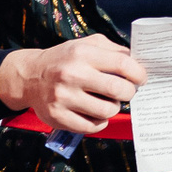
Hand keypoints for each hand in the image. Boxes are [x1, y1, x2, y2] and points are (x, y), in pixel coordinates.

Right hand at [0, 35, 146, 133]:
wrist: (29, 77)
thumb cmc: (65, 60)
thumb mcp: (85, 45)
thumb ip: (112, 50)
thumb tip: (139, 63)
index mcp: (81, 53)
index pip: (122, 63)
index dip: (138, 73)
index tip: (141, 78)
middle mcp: (71, 74)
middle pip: (118, 89)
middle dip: (129, 92)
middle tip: (126, 92)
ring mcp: (63, 97)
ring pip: (107, 111)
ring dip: (114, 108)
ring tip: (108, 102)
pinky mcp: (58, 116)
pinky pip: (92, 126)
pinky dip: (100, 122)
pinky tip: (96, 113)